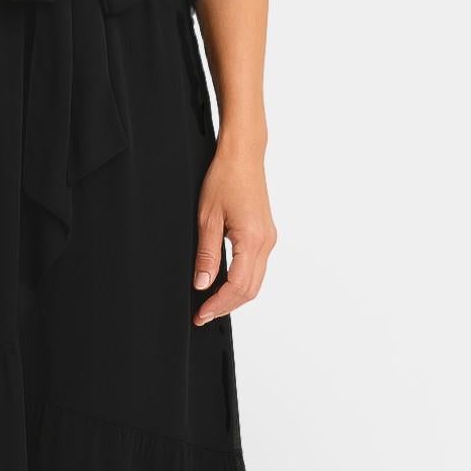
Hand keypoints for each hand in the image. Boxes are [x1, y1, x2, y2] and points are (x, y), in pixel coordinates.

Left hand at [191, 148, 275, 324]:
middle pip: (250, 290)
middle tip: (202, 315)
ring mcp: (269, 239)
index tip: (201, 314)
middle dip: (226, 306)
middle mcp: (266, 243)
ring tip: (210, 303)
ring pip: (255, 281)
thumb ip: (207, 254)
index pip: (238, 287)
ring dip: (234, 296)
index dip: (218, 305)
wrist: (243, 155)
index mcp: (252, 240)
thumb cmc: (224, 178)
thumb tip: (202, 284)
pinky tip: (224, 283)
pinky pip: (256, 267)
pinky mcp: (266, 234)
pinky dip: (242, 281)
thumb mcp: (207, 217)